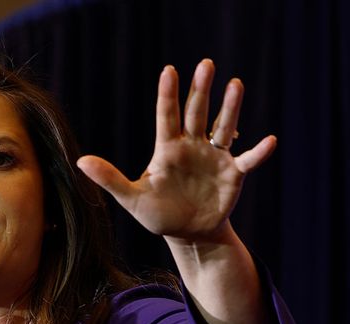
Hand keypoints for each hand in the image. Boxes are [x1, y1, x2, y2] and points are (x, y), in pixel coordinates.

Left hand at [76, 59, 276, 243]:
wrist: (186, 233)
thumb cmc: (158, 213)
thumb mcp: (132, 198)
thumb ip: (109, 178)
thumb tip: (80, 161)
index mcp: (168, 149)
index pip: (167, 116)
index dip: (168, 95)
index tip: (169, 71)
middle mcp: (193, 146)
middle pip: (198, 113)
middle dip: (201, 90)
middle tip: (206, 64)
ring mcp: (215, 157)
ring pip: (224, 127)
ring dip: (230, 108)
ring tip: (235, 85)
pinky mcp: (234, 173)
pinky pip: (249, 159)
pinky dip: (258, 151)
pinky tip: (269, 141)